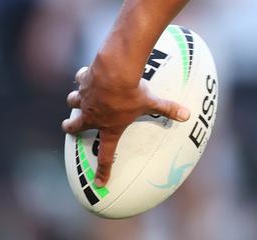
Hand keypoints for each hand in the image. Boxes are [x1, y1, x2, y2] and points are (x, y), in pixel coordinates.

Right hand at [61, 60, 189, 186]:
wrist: (115, 73)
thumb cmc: (133, 93)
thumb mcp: (152, 102)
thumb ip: (168, 109)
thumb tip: (187, 115)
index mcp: (109, 127)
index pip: (106, 154)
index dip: (103, 170)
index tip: (99, 183)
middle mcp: (92, 115)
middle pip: (74, 127)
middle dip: (70, 127)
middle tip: (69, 127)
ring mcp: (85, 98)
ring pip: (72, 102)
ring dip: (74, 102)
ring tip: (77, 99)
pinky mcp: (83, 82)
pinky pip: (79, 80)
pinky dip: (82, 77)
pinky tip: (87, 74)